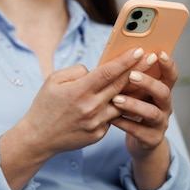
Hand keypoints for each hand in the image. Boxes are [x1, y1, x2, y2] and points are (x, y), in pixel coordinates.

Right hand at [0, 48, 144, 189]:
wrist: (38, 138)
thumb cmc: (44, 106)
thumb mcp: (53, 80)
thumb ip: (76, 71)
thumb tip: (96, 70)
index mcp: (79, 91)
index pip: (108, 72)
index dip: (126, 61)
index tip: (139, 51)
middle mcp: (90, 107)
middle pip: (121, 85)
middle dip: (138, 70)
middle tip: (152, 58)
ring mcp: (96, 123)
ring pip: (122, 103)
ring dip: (134, 90)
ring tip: (146, 78)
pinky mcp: (98, 134)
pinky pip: (112, 117)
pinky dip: (117, 108)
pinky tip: (125, 101)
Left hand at [109, 51, 176, 189]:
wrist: (140, 141)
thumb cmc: (134, 109)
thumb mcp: (136, 93)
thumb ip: (132, 78)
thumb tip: (116, 57)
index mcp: (162, 91)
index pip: (171, 76)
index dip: (168, 65)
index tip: (159, 53)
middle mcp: (165, 106)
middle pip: (163, 92)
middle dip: (148, 83)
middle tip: (131, 75)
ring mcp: (161, 124)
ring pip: (152, 113)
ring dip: (134, 105)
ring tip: (116, 99)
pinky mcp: (152, 139)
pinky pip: (139, 131)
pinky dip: (125, 124)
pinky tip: (112, 118)